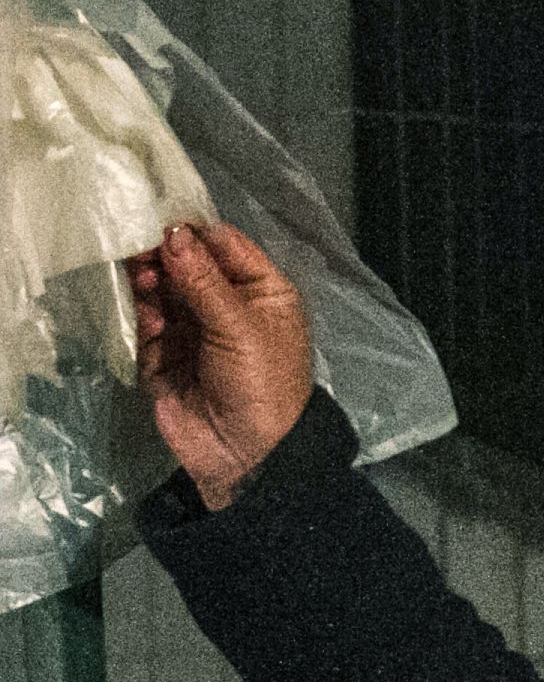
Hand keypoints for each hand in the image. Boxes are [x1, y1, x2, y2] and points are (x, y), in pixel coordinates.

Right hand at [125, 219, 312, 510]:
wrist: (248, 457)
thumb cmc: (262, 386)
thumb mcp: (240, 327)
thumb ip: (204, 279)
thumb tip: (172, 233)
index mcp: (262, 292)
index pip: (223, 244)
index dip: (192, 232)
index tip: (159, 223)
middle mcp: (227, 304)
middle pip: (185, 263)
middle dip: (162, 256)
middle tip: (142, 257)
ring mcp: (192, 329)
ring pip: (161, 289)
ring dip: (149, 283)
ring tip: (145, 285)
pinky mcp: (163, 354)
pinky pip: (146, 322)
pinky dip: (144, 316)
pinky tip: (150, 320)